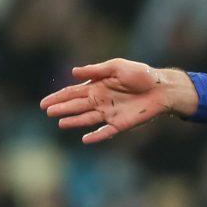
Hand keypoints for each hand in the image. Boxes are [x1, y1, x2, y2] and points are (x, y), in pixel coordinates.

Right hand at [40, 58, 193, 143]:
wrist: (162, 87)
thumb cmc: (141, 74)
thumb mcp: (117, 66)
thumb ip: (96, 70)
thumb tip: (73, 72)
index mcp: (97, 87)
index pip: (73, 93)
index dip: (58, 97)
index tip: (44, 103)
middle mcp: (100, 101)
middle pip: (77, 106)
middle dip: (62, 108)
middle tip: (47, 111)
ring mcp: (110, 113)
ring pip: (87, 119)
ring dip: (74, 121)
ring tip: (61, 123)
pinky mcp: (121, 123)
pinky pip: (106, 132)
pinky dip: (96, 136)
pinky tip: (86, 139)